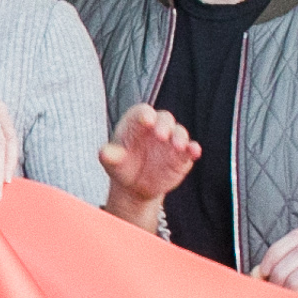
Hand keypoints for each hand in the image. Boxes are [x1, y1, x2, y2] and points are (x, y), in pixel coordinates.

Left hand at [97, 103, 197, 231]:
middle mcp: (156, 128)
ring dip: (180, 137)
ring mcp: (171, 140)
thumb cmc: (122, 166)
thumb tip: (104, 153)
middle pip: (164, 118)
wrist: (135, 186)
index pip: (142, 112)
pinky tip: (194, 151)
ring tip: (177, 146)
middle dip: (164, 124)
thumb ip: (109, 155)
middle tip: (161, 135)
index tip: (146, 120)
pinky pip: (190, 148)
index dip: (144, 114)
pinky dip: (193, 148)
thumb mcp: (112, 162)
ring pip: (179, 132)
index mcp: (137, 124)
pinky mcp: (182, 155)